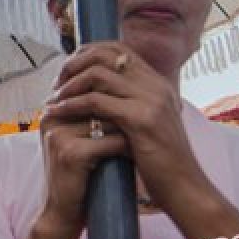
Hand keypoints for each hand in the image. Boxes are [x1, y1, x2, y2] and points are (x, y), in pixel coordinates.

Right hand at [37, 47, 135, 231]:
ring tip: (144, 138)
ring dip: (130, 129)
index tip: (139, 106)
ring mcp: (58, 133)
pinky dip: (127, 148)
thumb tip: (125, 95)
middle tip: (146, 122)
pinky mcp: (70, 152)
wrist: (63, 213)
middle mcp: (51, 116)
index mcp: (52, 109)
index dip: (117, 94)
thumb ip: (92, 115)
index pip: (89, 87)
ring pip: (108, 120)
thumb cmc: (78, 175)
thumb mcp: (80, 139)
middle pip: (99, 100)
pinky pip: (109, 141)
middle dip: (126, 111)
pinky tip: (135, 155)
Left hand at [46, 42, 238, 238]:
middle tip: (56, 85)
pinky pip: (95, 102)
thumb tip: (94, 92)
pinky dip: (71, 105)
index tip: (67, 71)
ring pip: (97, 75)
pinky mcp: (141, 119)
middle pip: (105, 55)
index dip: (87, 53)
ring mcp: (151, 100)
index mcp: (157, 84)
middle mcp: (156, 86)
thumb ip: (127, 104)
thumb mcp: (145, 126)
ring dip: (69, 86)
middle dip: (73, 65)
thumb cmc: (160, 163)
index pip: (118, 49)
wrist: (185, 189)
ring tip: (53, 100)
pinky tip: (58, 113)